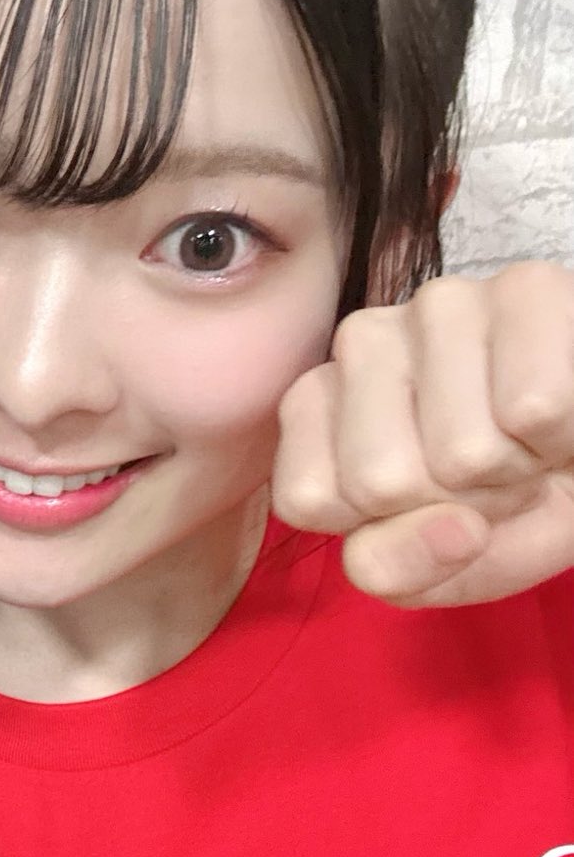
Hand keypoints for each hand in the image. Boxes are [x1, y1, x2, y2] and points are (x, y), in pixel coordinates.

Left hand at [273, 262, 573, 606]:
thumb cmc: (515, 495)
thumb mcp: (441, 561)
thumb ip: (397, 570)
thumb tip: (451, 532)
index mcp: (317, 405)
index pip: (309, 498)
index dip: (388, 530)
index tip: (426, 506)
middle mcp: (362, 342)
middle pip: (381, 481)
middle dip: (457, 506)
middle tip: (491, 474)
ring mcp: (436, 305)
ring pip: (462, 451)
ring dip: (516, 471)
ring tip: (527, 441)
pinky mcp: (523, 287)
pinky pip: (533, 410)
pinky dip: (564, 438)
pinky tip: (558, 415)